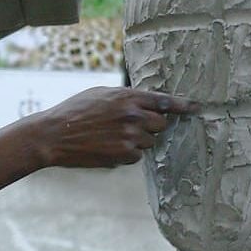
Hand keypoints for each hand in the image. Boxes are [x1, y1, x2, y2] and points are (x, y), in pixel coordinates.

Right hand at [0, 87, 198, 197]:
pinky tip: (107, 148)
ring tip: (111, 137)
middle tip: (130, 126)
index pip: (164, 101)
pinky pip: (137, 156)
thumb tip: (144, 101)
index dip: (182, 105)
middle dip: (151, 126)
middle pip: (161, 124)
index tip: (196, 108)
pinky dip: (126, 154)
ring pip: (148, 142)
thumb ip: (124, 96)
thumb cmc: (74, 111)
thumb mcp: (100, 93)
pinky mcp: (124, 154)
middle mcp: (133, 115)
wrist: (54, 134)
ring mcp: (130, 136)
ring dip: (137, 141)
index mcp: (127, 96)